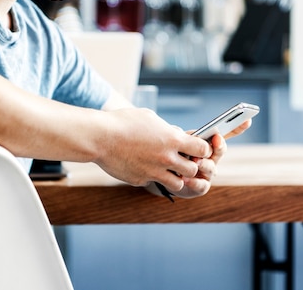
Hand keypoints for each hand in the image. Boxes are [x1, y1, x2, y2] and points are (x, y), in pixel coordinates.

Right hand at [94, 107, 211, 191]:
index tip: (198, 148)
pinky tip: (144, 166)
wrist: (100, 137)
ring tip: (167, 168)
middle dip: (191, 165)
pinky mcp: (141, 180)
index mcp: (171, 139)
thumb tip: (176, 135)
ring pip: (178, 183)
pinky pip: (154, 182)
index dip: (202, 149)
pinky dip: (153, 177)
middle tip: (183, 160)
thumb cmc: (123, 122)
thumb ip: (166, 130)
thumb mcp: (150, 118)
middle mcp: (166, 158)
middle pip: (193, 170)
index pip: (202, 149)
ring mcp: (153, 172)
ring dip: (176, 176)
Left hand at [150, 119, 251, 198]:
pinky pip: (201, 185)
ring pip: (211, 167)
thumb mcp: (177, 141)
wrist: (167, 177)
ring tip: (195, 160)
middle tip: (216, 139)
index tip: (247, 119)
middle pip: (221, 150)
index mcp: (209, 143)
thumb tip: (178, 132)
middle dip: (219, 145)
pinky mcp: (201, 187)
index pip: (226, 133)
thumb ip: (179, 136)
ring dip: (203, 163)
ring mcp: (208, 173)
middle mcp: (212, 157)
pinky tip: (186, 178)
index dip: (238, 127)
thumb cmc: (175, 154)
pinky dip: (194, 181)